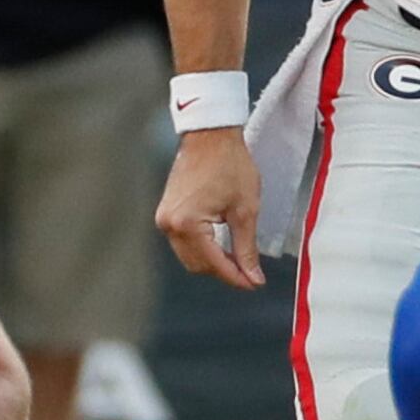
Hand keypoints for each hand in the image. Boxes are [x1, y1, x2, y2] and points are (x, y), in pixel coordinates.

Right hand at [158, 126, 265, 288]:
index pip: (214, 264)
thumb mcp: (245, 209)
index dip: (236, 278)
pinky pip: (184, 242)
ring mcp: (164, 219)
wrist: (210, 135)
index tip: (255, 284)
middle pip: (198, 265)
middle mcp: (169, 225)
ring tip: (239, 260)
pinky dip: (203, 248)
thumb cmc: (230, 165)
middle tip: (251, 273)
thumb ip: (247, 248)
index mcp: (187, 224)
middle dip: (224, 272)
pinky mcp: (166, 212)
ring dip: (213, 261)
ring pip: (189, 257)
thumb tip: (253, 277)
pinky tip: (222, 245)